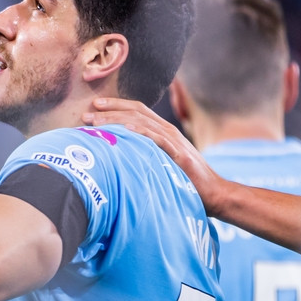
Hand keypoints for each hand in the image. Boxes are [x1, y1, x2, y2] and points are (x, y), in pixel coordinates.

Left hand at [83, 97, 230, 213]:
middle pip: (135, 112)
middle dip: (110, 110)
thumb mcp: (162, 165)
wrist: (213, 194)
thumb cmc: (186, 183)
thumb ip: (146, 156)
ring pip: (140, 122)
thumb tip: (120, 158)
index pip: (137, 111)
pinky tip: (121, 131)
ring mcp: (173, 140)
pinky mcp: (177, 153)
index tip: (94, 107)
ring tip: (95, 123)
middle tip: (87, 114)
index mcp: (164, 131)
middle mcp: (167, 131)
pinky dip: (137, 132)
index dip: (116, 106)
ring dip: (116, 120)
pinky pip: (155, 138)